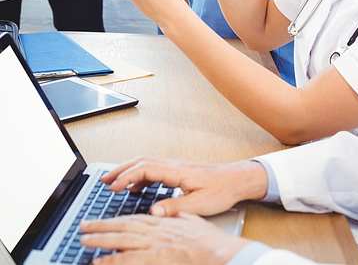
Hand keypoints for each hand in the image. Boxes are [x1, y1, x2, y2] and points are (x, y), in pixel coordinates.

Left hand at [80, 213, 249, 264]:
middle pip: (124, 225)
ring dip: (101, 239)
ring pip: (122, 238)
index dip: (118, 219)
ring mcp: (155, 243)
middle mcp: (157, 229)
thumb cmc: (212, 240)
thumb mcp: (195, 221)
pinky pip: (129, 259)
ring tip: (84, 240)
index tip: (105, 220)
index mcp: (165, 221)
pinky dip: (112, 259)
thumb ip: (179, 216)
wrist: (221, 250)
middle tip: (84, 227)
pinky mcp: (157, 256)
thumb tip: (170, 213)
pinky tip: (98, 262)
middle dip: (102, 226)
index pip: (135, 218)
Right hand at [89, 157, 267, 216]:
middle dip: (121, 170)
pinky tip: (137, 187)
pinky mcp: (179, 171)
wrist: (237, 179)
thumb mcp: (199, 204)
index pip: (145, 168)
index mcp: (177, 171)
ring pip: (147, 163)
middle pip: (141, 162)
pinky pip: (155, 169)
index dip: (126, 177)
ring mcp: (176, 167)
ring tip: (114, 183)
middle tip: (104, 181)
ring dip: (129, 171)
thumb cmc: (222, 189)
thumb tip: (153, 212)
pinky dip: (141, 175)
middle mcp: (174, 165)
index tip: (113, 187)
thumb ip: (175, 208)